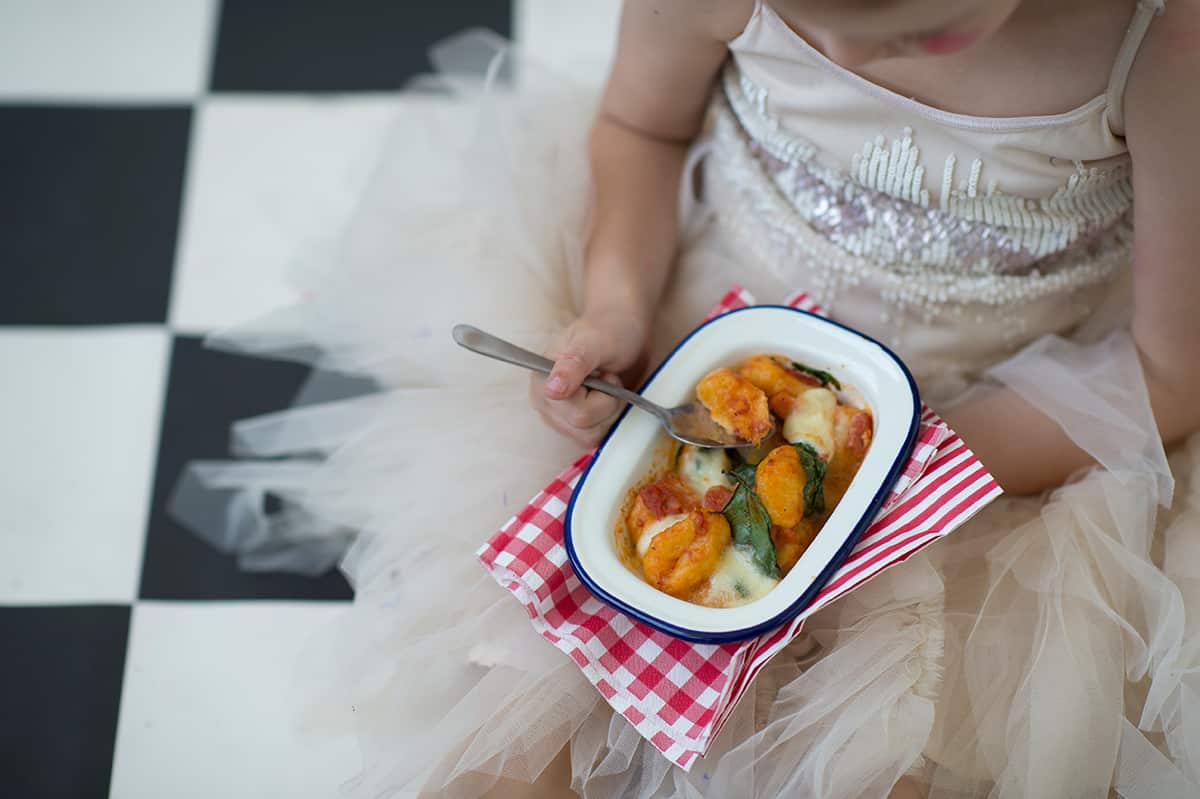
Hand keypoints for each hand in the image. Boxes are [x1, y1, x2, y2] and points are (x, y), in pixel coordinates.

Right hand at [530, 307, 648, 446]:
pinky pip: (592, 437)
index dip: (601, 398)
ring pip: (589, 436)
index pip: (576, 414)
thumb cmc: (607, 330)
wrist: (619, 326)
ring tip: (607, 385)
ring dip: (609, 412)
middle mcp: (544, 402)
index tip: (603, 374)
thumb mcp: (593, 342)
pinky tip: (606, 397)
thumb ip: (573, 365)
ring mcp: (557, 416)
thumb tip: (551, 391)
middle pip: (583, 429)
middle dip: (607, 405)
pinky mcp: (571, 424)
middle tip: (607, 377)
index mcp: (542, 382)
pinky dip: (607, 419)